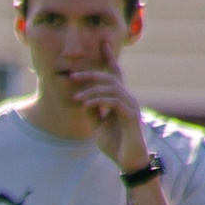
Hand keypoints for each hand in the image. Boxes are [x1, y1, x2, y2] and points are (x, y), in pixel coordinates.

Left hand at [63, 49, 150, 172]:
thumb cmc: (115, 144)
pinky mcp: (131, 116)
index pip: (115, 74)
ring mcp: (131, 106)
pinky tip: (86, 105)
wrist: (128, 163)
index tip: (103, 42)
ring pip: (112, 88)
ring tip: (76, 98)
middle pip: (111, 77)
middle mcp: (128, 99)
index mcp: (120, 99)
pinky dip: (98, 101)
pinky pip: (114, 102)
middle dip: (91, 74)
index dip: (109, 58)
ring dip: (92, 91)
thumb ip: (92, 110)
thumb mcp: (97, 126)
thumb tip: (82, 98)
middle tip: (73, 75)